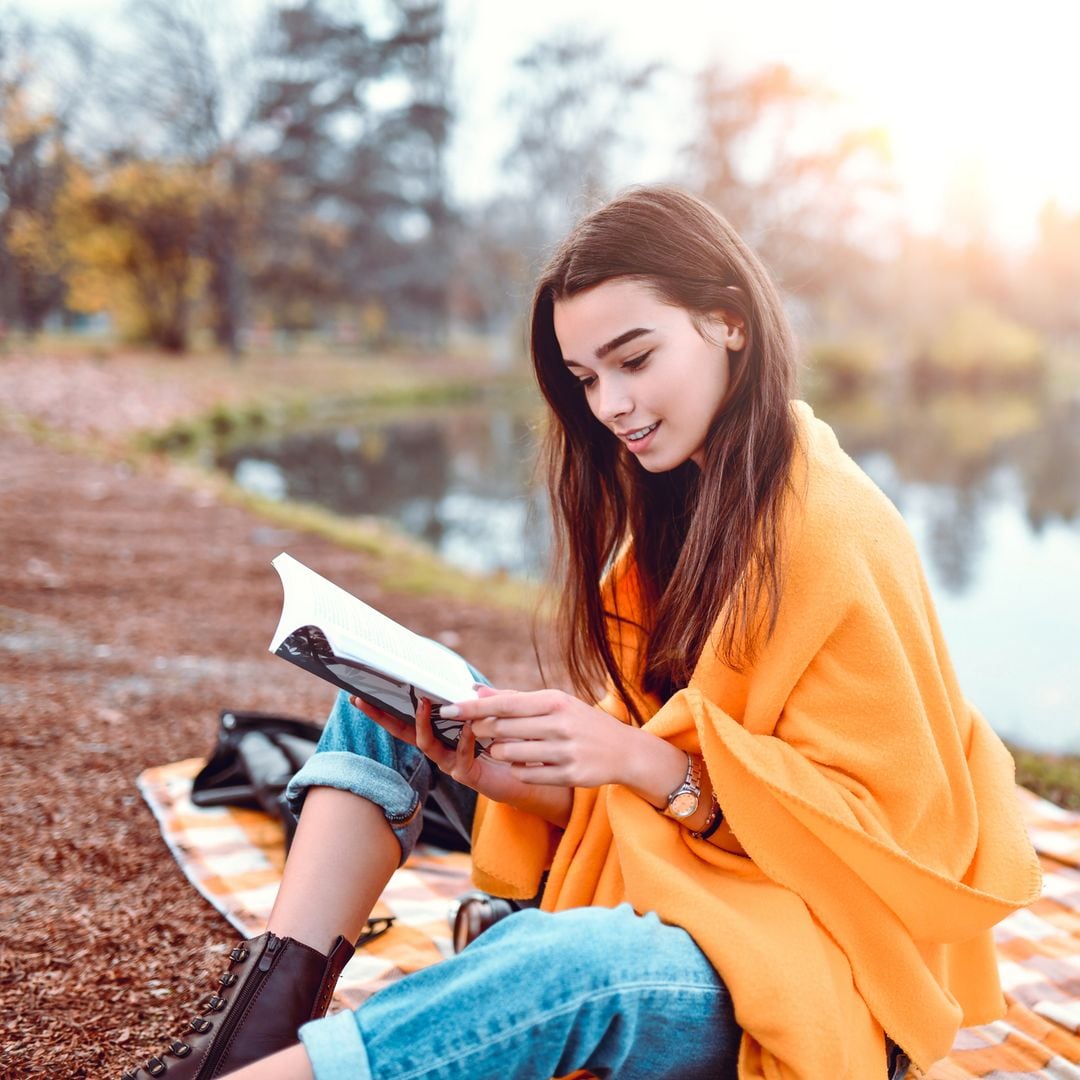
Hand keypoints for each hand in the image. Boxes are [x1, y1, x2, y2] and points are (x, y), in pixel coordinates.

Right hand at [351, 694, 570, 813]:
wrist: (532, 777)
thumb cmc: (511, 744)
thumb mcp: (500, 715)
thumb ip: (487, 701)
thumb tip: (470, 686)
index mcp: (443, 734)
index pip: (408, 719)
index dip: (386, 708)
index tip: (364, 693)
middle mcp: (440, 750)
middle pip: (404, 732)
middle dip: (383, 717)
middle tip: (364, 699)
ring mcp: (450, 764)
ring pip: (427, 745)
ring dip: (423, 723)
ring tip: (423, 703)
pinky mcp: (468, 776)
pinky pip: (459, 757)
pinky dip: (463, 739)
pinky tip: (468, 725)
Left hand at [448, 687, 635, 788]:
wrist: (624, 751)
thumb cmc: (581, 722)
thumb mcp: (554, 703)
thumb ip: (514, 699)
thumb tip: (477, 691)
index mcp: (554, 701)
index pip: (504, 704)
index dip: (472, 708)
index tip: (447, 708)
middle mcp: (559, 724)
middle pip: (502, 729)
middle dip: (483, 730)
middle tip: (478, 729)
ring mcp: (564, 751)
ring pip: (509, 754)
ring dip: (500, 752)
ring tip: (507, 746)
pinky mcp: (568, 775)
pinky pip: (525, 774)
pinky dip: (518, 769)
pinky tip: (526, 762)